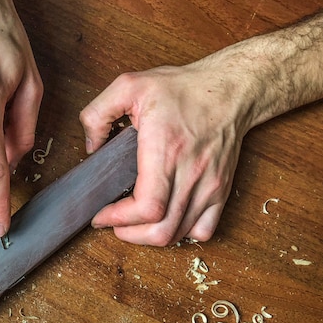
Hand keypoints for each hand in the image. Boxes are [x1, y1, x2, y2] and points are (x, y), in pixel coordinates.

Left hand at [79, 61, 250, 245]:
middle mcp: (191, 172)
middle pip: (161, 230)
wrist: (231, 90)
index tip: (102, 215)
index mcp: (166, 149)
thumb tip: (91, 147)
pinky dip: (181, 234)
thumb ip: (97, 113)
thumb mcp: (129, 86)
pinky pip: (203, 230)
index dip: (119, 219)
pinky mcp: (221, 191)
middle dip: (130, 235)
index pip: (147, 206)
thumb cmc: (183, 89)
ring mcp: (209, 185)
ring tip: (133, 225)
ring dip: (150, 237)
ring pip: (179, 234)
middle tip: (113, 224)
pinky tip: (166, 220)